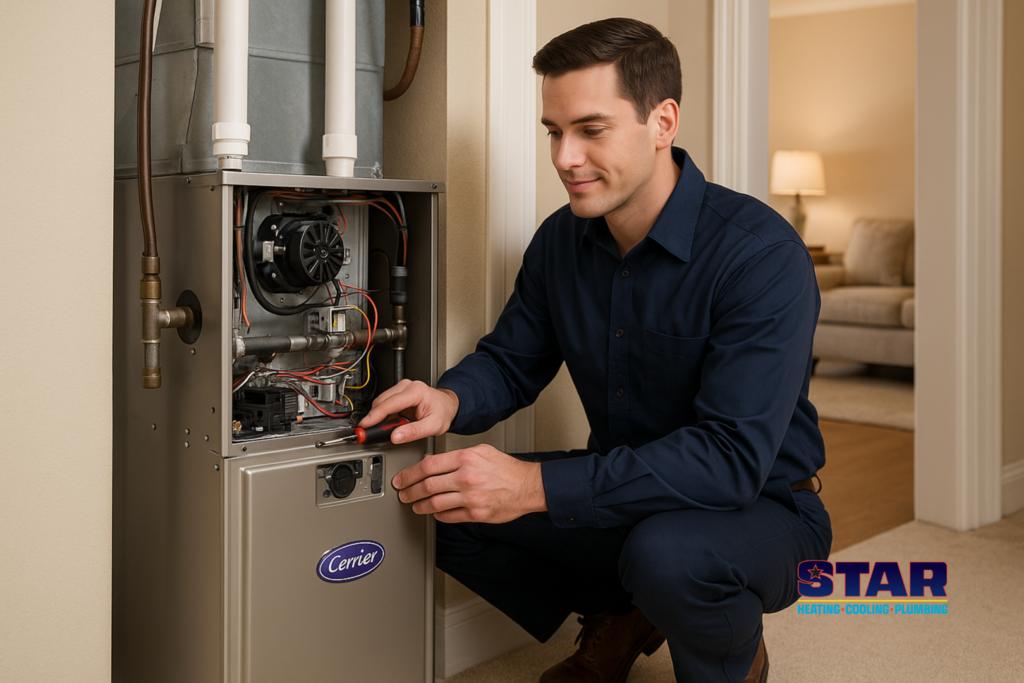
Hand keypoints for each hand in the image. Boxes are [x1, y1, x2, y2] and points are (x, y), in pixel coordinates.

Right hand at [359, 379, 458, 443]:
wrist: (447, 406)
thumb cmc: (443, 413)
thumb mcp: (434, 426)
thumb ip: (414, 432)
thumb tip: (396, 437)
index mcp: (416, 391)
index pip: (389, 403)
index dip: (374, 415)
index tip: (365, 425)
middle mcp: (407, 386)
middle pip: (382, 401)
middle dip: (375, 418)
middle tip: (371, 433)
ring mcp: (402, 388)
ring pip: (381, 402)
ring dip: (380, 416)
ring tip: (388, 429)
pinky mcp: (399, 393)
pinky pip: (385, 404)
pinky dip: (384, 415)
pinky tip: (391, 423)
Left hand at [392, 444, 547, 522]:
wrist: (528, 486)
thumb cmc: (506, 468)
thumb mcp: (481, 451)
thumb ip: (456, 456)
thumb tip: (432, 461)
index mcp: (466, 459)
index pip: (428, 466)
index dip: (410, 473)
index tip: (402, 478)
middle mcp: (466, 478)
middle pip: (427, 485)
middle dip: (410, 491)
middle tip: (402, 493)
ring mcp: (471, 498)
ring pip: (435, 503)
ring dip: (420, 505)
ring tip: (414, 505)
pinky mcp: (476, 514)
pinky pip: (449, 516)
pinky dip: (437, 515)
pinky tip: (434, 512)